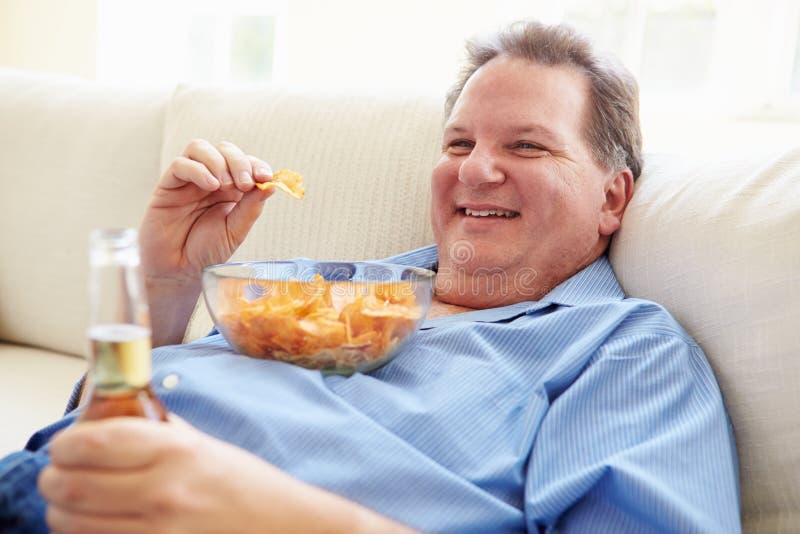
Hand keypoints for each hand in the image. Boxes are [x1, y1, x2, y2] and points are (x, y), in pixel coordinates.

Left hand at [38, 417, 414, 533]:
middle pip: (72, 486)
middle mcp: (164, 492)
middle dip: (54, 478)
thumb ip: (155, 431)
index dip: (67, 443)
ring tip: (71, 502)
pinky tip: (93, 524)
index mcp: (177, 451)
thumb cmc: (243, 484)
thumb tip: (107, 417)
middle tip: (59, 474)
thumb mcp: (201, 444)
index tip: (66, 445)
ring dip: (61, 511)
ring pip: (73, 524)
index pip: (95, 441)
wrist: (280, 526)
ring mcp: (158, 531)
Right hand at [139, 140, 273, 345]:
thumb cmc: (206, 253)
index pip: (245, 163)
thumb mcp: (235, 231)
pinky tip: (209, 186)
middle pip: (225, 149)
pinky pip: (180, 164)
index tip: (265, 176)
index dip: (256, 164)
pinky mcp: (168, 186)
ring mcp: (188, 181)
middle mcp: (210, 180)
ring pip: (200, 148)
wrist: (178, 272)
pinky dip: (198, 170)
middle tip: (244, 184)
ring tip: (225, 186)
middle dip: (239, 162)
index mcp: (231, 190)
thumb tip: (270, 184)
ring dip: (218, 162)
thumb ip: (251, 207)